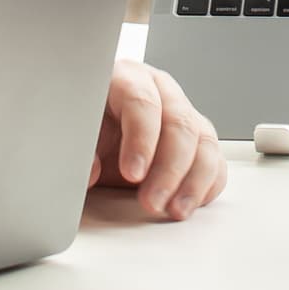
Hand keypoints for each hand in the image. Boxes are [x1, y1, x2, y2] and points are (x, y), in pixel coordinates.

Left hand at [87, 60, 226, 220]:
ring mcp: (183, 114)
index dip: (141, 139)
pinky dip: (206, 186)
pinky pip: (214, 162)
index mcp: (127, 78)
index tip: (131, 173)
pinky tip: (188, 205)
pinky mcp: (197, 142)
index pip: (142, 101)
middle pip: (179, 123)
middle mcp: (161, 91)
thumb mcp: (74, 134)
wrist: (95, 136)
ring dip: (192, 181)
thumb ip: (81, 148)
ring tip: (173, 210)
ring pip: (203, 142)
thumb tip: (90, 171)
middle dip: (168, 168)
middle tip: (151, 201)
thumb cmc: (85, 127)